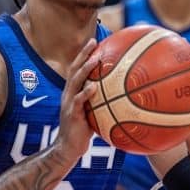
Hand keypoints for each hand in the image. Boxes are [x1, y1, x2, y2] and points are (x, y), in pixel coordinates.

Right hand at [54, 39, 101, 160]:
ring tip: (94, 59)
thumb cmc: (83, 130)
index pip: (77, 68)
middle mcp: (68, 93)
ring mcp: (68, 103)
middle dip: (83, 54)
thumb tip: (121, 94)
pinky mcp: (71, 114)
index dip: (84, 54)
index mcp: (72, 91)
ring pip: (75, 81)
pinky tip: (94, 87)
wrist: (68, 148)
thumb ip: (100, 101)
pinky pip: (78, 101)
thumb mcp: (91, 112)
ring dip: (85, 70)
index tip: (94, 41)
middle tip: (93, 41)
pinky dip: (85, 93)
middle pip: (74, 69)